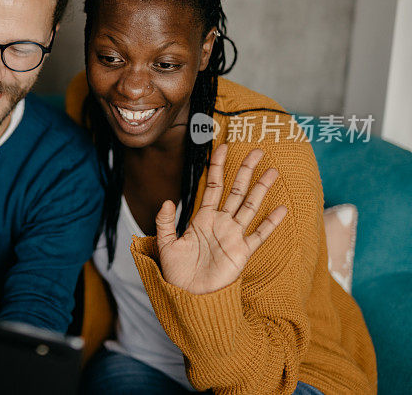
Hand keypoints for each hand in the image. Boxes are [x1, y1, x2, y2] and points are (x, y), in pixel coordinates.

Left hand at [155, 144, 286, 294]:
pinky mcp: (242, 252)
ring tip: (272, 171)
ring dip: (261, 189)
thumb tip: (166, 201)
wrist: (188, 296)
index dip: (217, 167)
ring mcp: (233, 236)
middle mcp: (220, 223)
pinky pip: (259, 235)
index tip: (222, 147)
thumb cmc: (176, 272)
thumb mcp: (165, 244)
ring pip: (250, 206)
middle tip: (257, 151)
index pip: (212, 186)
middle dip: (246, 170)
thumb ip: (164, 222)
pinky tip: (280, 209)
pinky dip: (270, 222)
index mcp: (202, 218)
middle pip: (236, 190)